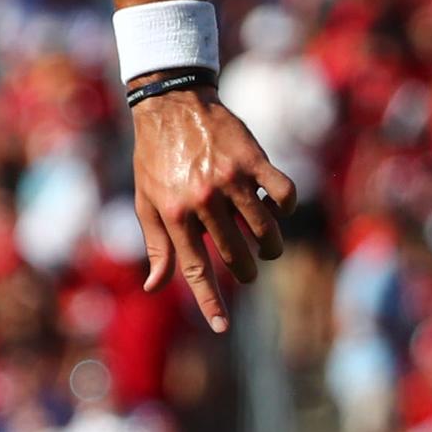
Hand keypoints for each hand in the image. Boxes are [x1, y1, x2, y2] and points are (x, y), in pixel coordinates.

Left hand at [132, 89, 294, 333]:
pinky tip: (278, 208)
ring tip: (267, 247)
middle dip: (246, 272)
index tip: (222, 327)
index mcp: (174, 214)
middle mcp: (202, 200)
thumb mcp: (145, 201)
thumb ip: (155, 245)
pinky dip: (286, 207)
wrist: (170, 103)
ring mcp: (230, 179)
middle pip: (235, 256)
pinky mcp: (252, 159)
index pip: (195, 269)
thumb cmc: (153, 156)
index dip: (210, 302)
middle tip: (248, 270)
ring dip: (270, 247)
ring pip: (265, 230)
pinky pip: (284, 193)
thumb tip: (155, 287)